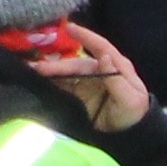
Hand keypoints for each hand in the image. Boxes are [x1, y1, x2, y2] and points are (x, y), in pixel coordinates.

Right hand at [36, 21, 156, 134]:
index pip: (100, 47)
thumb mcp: (130, 99)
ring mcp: (88, 82)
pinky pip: (63, 86)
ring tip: (32, 72)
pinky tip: (38, 83)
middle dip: (57, 65)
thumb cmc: (134, 115)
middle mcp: (100, 70)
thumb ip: (117, 80)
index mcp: (116, 67)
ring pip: (67, 73)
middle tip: (37, 68)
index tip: (69, 27)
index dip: (85, 36)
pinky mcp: (79, 94)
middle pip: (76, 64)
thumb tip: (104, 56)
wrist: (128, 138)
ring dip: (50, 72)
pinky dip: (51, 83)